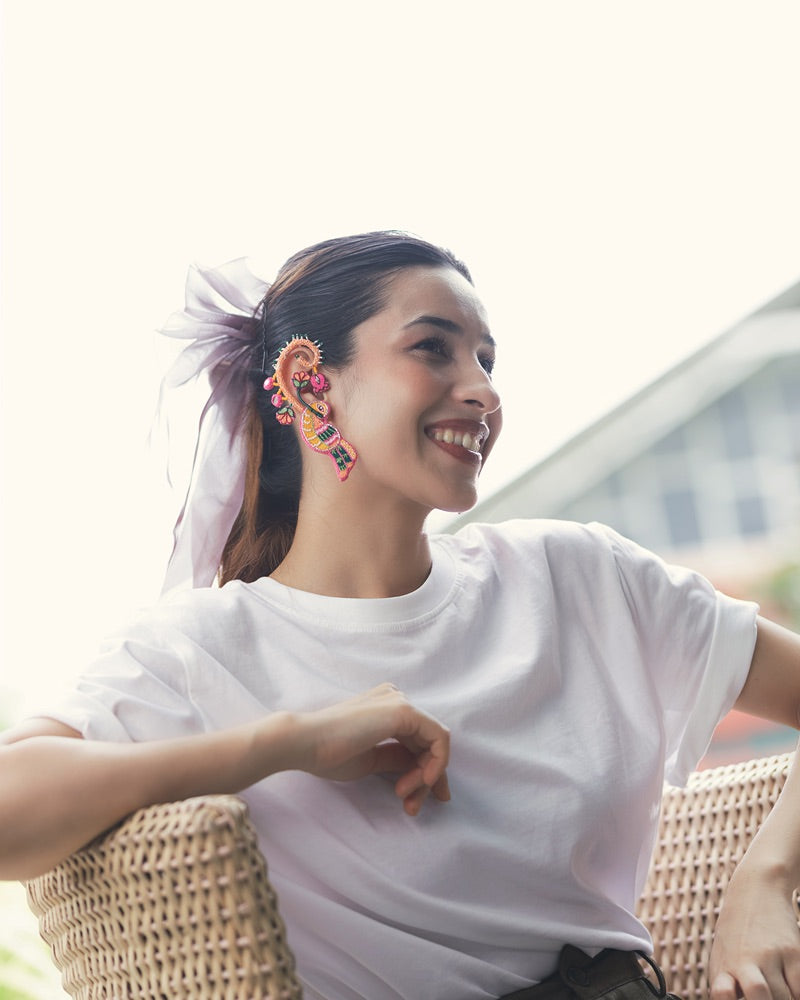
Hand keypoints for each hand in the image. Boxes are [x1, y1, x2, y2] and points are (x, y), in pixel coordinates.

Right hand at [293, 683, 450, 815]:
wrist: (305, 743)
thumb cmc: (328, 753)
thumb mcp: (371, 759)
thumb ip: (397, 759)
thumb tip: (424, 771)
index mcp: (386, 707)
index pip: (418, 741)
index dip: (424, 772)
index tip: (417, 800)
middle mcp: (396, 699)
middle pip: (429, 743)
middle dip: (427, 779)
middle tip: (413, 806)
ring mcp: (401, 702)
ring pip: (436, 742)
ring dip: (427, 776)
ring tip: (405, 797)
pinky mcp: (404, 711)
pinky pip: (439, 738)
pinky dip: (436, 763)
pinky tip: (422, 781)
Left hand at [709, 865, 799, 999]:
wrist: (756, 889)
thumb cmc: (737, 934)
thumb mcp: (724, 956)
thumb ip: (728, 985)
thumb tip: (737, 997)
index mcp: (723, 967)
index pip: (721, 993)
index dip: (726, 999)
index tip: (735, 996)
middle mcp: (744, 960)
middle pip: (758, 992)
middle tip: (764, 995)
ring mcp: (770, 955)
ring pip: (782, 997)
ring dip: (782, 998)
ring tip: (775, 982)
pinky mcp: (793, 951)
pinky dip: (796, 991)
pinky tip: (789, 979)